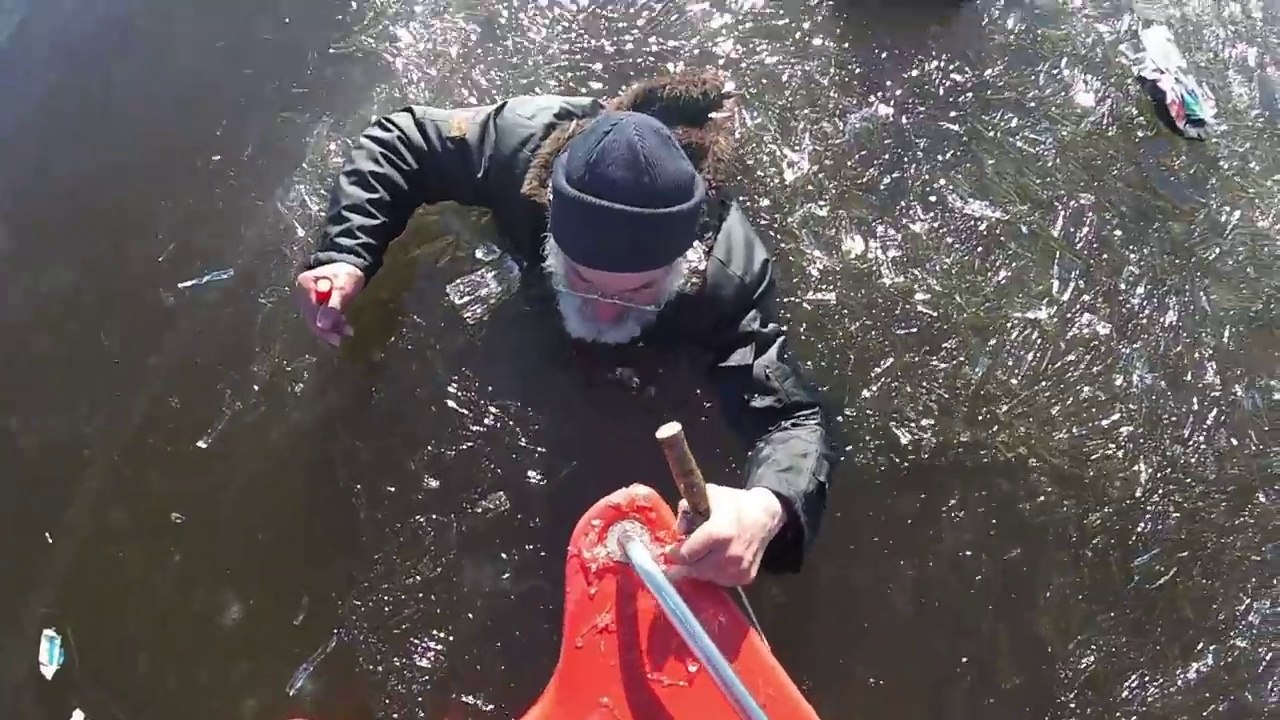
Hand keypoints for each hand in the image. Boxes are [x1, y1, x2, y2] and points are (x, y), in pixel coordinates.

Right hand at [295, 262, 364, 346]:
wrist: (352, 264)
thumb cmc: (346, 273)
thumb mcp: (342, 288)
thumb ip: (333, 306)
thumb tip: (322, 326)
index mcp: (305, 285)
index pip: (310, 313)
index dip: (322, 328)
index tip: (336, 339)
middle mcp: (303, 293)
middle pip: (312, 318)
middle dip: (327, 330)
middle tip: (340, 340)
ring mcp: (309, 298)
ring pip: (318, 319)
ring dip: (332, 328)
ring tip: (347, 332)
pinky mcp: (317, 302)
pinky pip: (322, 316)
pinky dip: (333, 323)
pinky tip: (343, 327)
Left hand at [665, 485, 785, 586]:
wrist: (765, 515)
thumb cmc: (735, 503)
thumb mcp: (709, 495)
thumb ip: (687, 509)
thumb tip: (677, 528)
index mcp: (718, 533)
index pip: (686, 554)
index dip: (674, 554)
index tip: (669, 552)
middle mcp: (729, 555)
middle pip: (694, 570)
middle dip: (682, 566)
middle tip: (674, 563)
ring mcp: (738, 569)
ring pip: (706, 578)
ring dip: (697, 570)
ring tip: (695, 560)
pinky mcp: (746, 577)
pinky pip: (721, 581)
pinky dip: (713, 574)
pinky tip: (712, 563)